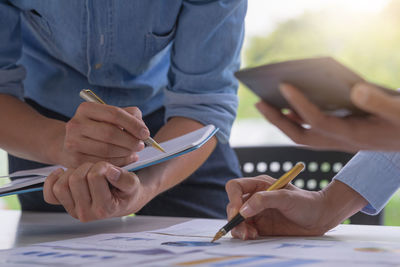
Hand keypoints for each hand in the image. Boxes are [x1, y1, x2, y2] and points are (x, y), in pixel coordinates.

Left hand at [43, 162, 149, 221]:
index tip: (111, 169)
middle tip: (100, 170)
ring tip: (87, 172)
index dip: (103, 166)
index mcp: (104, 209)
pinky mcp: (64, 206)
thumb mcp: (134, 184)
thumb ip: (125, 179)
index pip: (95, 176)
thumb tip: (110, 172)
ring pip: (62, 185)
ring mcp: (73, 211)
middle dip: (88, 168)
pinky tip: (64, 173)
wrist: (123, 200)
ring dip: (74, 172)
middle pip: (76, 179)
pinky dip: (54, 179)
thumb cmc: (127, 191)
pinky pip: (50, 193)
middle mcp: (87, 214)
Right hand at [55, 103, 149, 166]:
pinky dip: (118, 163)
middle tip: (141, 145)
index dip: (133, 124)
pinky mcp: (74, 160)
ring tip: (133, 152)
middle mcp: (75, 124)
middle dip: (130, 141)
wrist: (73, 145)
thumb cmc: (100, 129)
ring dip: (126, 153)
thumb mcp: (112, 118)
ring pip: (107, 150)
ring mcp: (72, 143)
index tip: (145, 133)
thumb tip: (142, 129)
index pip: (115, 114)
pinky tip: (125, 159)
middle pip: (110, 133)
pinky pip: (102, 163)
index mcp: (86, 109)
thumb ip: (130, 116)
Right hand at [225, 176, 366, 239]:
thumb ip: (264, 200)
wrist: (320, 217)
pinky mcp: (261, 226)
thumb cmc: (306, 202)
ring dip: (239, 228)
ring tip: (249, 235)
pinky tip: (254, 236)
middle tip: (242, 229)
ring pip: (237, 219)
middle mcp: (254, 198)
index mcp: (259, 185)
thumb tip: (243, 210)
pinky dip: (245, 234)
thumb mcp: (286, 197)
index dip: (233, 199)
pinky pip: (245, 230)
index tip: (238, 212)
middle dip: (234, 218)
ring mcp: (257, 212)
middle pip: (233, 205)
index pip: (235, 187)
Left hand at [256, 83, 399, 151]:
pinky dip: (297, 118)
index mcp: (354, 136)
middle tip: (258, 102)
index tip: (283, 85)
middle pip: (301, 135)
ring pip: (304, 134)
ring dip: (283, 120)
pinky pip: (312, 130)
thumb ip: (381, 104)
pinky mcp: (340, 135)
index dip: (300, 105)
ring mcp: (339, 140)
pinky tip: (289, 105)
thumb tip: (356, 89)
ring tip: (266, 102)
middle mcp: (341, 141)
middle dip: (278, 120)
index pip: (318, 122)